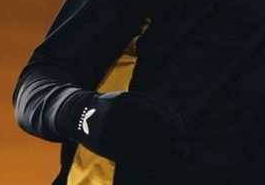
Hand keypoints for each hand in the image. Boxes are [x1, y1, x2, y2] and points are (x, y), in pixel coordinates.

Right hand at [70, 91, 188, 171]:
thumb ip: (154, 106)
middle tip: (182, 149)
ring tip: (173, 159)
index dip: (172, 127)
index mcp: (123, 103)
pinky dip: (148, 164)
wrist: (81, 115)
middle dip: (169, 145)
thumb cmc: (115, 105)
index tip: (183, 133)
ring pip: (141, 151)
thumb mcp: (132, 99)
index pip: (154, 117)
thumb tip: (177, 116)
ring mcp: (109, 136)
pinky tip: (159, 164)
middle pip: (149, 136)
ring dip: (162, 158)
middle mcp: (115, 120)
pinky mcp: (106, 150)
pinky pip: (130, 160)